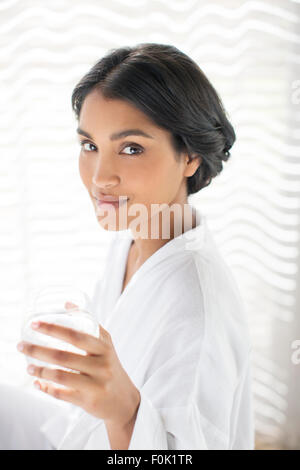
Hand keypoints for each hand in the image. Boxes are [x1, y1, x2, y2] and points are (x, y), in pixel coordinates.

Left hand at [17, 302, 140, 428]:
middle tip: (21, 345)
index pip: (76, 335)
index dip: (53, 329)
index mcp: (103, 347)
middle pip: (63, 356)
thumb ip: (89, 323)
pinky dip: (46, 388)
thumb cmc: (110, 366)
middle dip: (38, 350)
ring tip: (28, 366)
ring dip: (40, 370)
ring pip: (60, 376)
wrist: (124, 400)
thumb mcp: (105, 344)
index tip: (35, 324)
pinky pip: (62, 394)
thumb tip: (67, 304)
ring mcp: (95, 384)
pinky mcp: (89, 401)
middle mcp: (101, 365)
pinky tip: (37, 382)